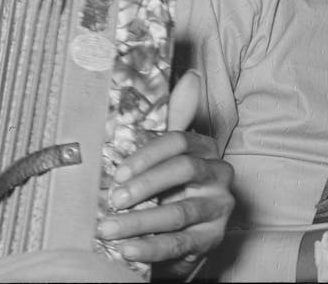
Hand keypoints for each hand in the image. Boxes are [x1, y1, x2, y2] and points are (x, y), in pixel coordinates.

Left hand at [96, 71, 233, 272]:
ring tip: (108, 228)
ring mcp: (219, 209)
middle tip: (113, 198)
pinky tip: (127, 249)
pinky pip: (180, 243)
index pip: (180, 141)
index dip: (147, 154)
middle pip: (183, 172)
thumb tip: (192, 77)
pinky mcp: (213, 239)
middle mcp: (219, 175)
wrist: (187, 231)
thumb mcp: (170, 154)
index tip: (118, 171)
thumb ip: (175, 118)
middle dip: (145, 185)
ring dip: (139, 221)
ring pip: (179, 212)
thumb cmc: (172, 186)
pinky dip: (150, 247)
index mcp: (206, 149)